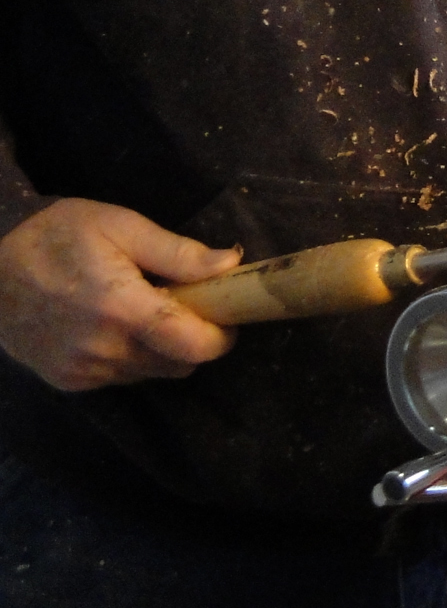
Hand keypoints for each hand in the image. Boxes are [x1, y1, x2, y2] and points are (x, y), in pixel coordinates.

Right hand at [0, 199, 240, 390]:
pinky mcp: (66, 381)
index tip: (226, 314)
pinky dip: (131, 358)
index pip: (194, 345)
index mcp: (122, 310)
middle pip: (179, 364)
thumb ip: (177, 252)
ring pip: (151, 374)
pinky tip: (115, 327)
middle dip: (194, 339)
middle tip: (186, 305)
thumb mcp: (119, 226)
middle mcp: (103, 350)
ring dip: (162, 350)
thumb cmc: (55, 237)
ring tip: (147, 312)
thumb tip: (230, 264)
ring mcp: (81, 371)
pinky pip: (120, 378)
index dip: (221, 336)